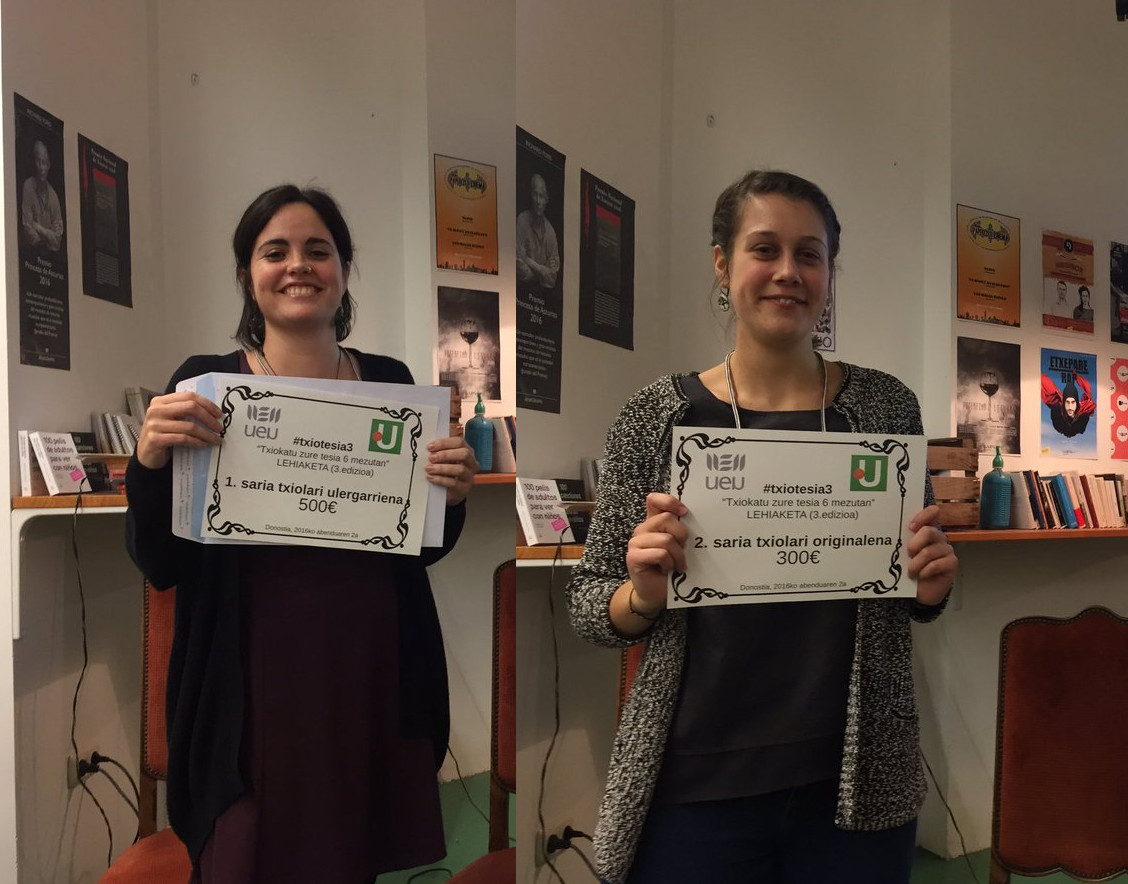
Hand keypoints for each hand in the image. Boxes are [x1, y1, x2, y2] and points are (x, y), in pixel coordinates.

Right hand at [135, 391, 223, 469]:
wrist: (146, 454)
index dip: (207, 404)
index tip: (219, 414)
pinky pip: (183, 439)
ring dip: (206, 434)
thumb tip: (213, 413)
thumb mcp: (171, 419)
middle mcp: (156, 410)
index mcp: (161, 401)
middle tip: (219, 428)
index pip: (189, 396)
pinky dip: (196, 442)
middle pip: (190, 407)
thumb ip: (184, 412)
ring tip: (216, 439)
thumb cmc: (162, 435)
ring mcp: (154, 424)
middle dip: (209, 418)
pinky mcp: (155, 439)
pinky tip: (203, 444)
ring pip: (189, 426)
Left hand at [425, 435, 476, 505]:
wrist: (448, 492)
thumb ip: (439, 451)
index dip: (444, 443)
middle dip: (446, 455)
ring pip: (460, 469)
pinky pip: (454, 483)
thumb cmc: (446, 471)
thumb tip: (428, 446)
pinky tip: (431, 478)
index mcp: (467, 451)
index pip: (459, 442)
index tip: (430, 447)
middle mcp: (471, 463)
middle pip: (464, 454)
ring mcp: (469, 476)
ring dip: (442, 468)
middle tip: (431, 457)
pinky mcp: (464, 488)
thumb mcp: (444, 459)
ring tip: (428, 468)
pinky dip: (441, 479)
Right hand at [625, 493, 688, 613]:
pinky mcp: (633, 557)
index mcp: (653, 523)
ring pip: (666, 539)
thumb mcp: (678, 546)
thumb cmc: (670, 569)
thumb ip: (679, 531)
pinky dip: (668, 564)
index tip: (684, 512)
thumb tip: (691, 519)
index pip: (654, 500)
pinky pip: (660, 554)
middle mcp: (642, 530)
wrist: (656, 593)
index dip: (669, 501)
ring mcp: (635, 543)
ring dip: (677, 555)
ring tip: (677, 566)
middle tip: (683, 550)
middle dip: (681, 536)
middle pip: (666, 519)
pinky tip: (666, 570)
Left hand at [906, 505, 957, 605]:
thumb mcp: (904, 552)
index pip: (933, 513)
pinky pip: (935, 565)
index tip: (910, 526)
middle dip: (914, 544)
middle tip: (908, 554)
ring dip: (915, 564)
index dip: (923, 516)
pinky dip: (924, 571)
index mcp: (928, 530)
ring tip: (911, 571)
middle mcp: (939, 537)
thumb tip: (890, 532)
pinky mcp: (952, 563)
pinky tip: (921, 575)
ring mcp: (947, 550)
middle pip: (928, 532)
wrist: (921, 590)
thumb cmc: (911, 568)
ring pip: (929, 551)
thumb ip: (903, 540)